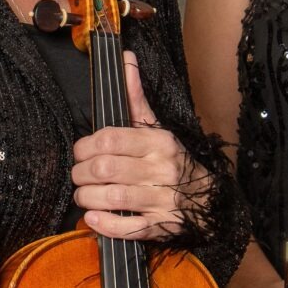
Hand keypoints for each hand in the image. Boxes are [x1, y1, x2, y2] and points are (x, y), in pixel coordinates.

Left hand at [72, 53, 205, 241]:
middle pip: (105, 169)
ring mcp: (162, 200)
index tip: (81, 152)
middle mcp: (160, 169)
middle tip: (79, 176)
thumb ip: (135, 98)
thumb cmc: (173, 161)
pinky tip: (94, 218)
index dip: (85, 146)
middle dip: (81, 174)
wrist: (208, 199)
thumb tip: (125, 59)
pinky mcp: (160, 226)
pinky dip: (104, 224)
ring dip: (88, 198)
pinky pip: (126, 228)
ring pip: (112, 198)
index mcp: (158, 141)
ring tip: (84, 196)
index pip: (110, 138)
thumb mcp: (157, 128)